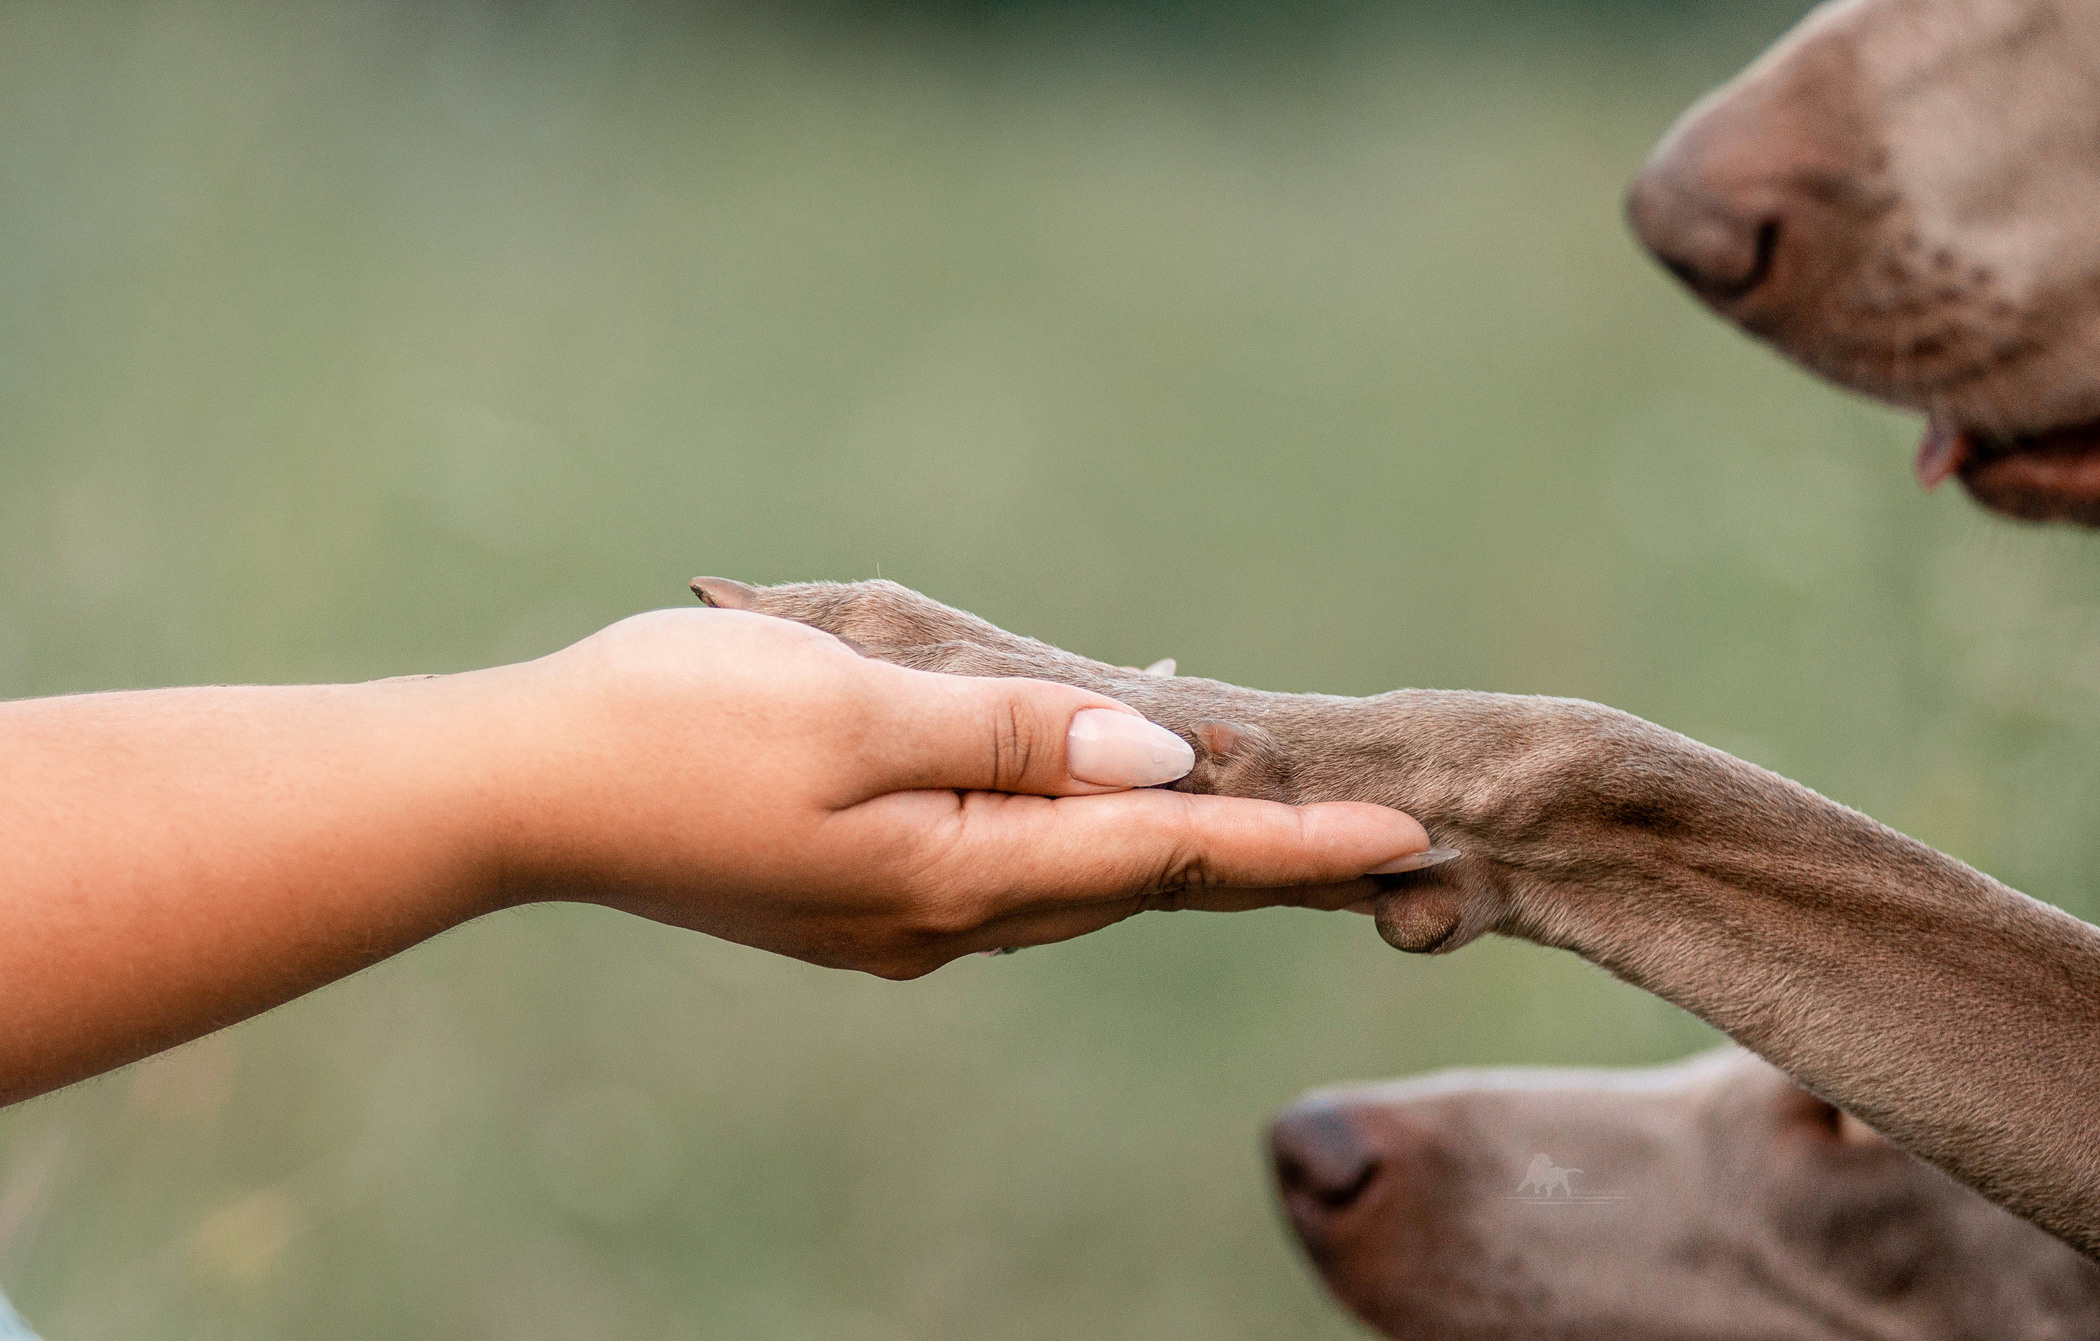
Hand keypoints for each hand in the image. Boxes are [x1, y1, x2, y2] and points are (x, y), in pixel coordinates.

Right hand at [488, 607, 1432, 976]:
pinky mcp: (856, 895)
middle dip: (1255, 861)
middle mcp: (943, 918)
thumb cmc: (680, 729)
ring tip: (1265, 811)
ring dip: (1168, 848)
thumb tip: (1155, 765)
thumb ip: (1015, 738)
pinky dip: (1075, 831)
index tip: (1401, 836)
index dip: (1291, 848)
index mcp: (958, 873)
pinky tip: (1097, 789)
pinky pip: (1006, 865)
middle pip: (1134, 886)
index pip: (1166, 862)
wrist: (526, 792)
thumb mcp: (859, 708)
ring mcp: (897, 919)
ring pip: (1071, 880)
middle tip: (1368, 834)